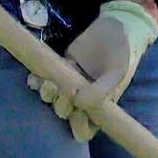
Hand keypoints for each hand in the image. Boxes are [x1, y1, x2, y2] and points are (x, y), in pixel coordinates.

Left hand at [34, 0, 157, 140]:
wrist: (117, 27)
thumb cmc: (122, 54)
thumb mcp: (117, 74)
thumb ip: (100, 91)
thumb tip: (78, 104)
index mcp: (100, 106)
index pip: (85, 130)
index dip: (78, 126)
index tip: (78, 112)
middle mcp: (84, 99)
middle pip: (65, 113)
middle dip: (61, 106)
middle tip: (64, 91)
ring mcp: (71, 83)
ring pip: (52, 98)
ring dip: (47, 94)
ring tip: (49, 83)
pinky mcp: (61, 67)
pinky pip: (44, 80)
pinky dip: (36, 81)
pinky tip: (35, 77)